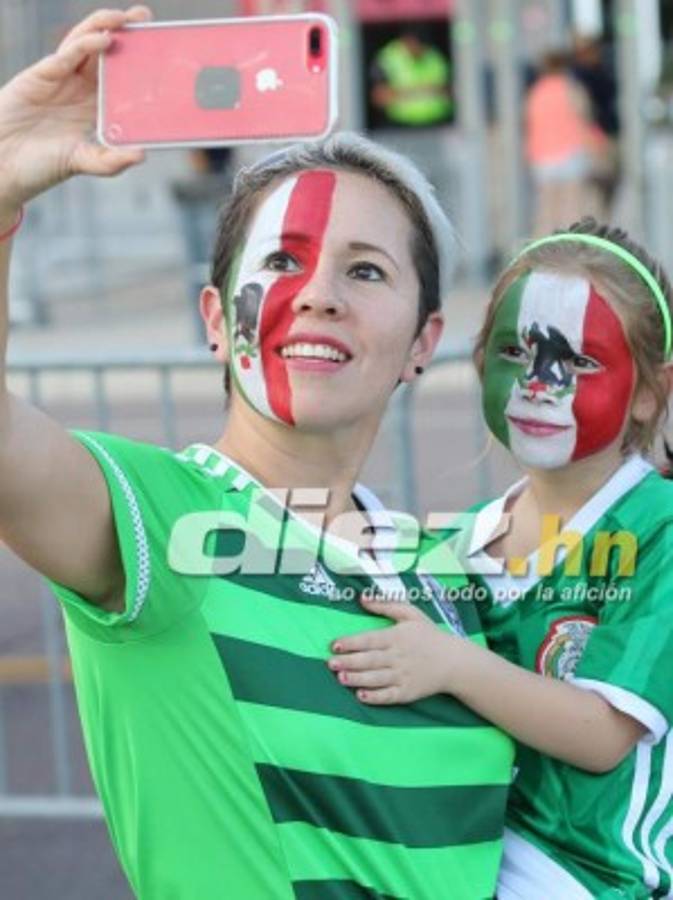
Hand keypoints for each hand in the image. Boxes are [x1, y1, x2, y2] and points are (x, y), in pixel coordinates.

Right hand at [0, 6, 151, 215]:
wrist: (4, 166)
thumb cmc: (41, 165)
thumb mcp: (83, 162)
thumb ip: (110, 161)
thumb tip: (141, 155)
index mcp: (93, 106)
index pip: (119, 76)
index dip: (136, 60)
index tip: (159, 46)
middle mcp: (79, 88)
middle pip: (105, 52)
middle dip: (125, 31)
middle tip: (146, 16)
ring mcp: (60, 79)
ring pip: (85, 45)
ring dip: (105, 27)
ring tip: (126, 17)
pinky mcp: (41, 76)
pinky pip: (66, 56)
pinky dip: (85, 45)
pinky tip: (104, 39)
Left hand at [328, 597, 456, 704]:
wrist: (454, 662)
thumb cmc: (429, 635)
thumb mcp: (411, 613)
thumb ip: (386, 605)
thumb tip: (362, 598)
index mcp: (397, 637)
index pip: (370, 640)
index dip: (351, 643)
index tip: (335, 645)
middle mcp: (398, 657)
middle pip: (370, 660)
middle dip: (349, 662)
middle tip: (330, 663)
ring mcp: (403, 676)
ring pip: (376, 678)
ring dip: (357, 679)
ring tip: (340, 678)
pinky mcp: (408, 692)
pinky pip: (389, 696)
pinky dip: (375, 697)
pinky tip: (361, 696)